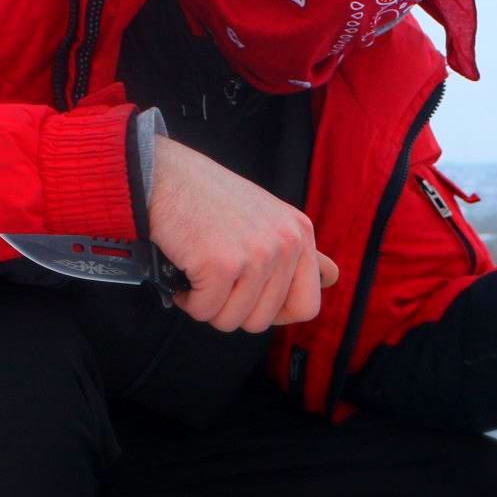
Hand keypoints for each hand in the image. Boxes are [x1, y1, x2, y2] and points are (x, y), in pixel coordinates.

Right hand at [148, 134, 337, 332]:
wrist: (163, 175)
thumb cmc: (209, 198)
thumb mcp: (269, 217)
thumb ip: (300, 251)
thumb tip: (332, 278)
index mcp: (301, 233)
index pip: (307, 306)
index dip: (275, 314)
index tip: (251, 297)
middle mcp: (286, 243)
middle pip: (264, 321)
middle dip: (233, 309)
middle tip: (216, 281)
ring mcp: (257, 254)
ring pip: (234, 321)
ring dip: (209, 306)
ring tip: (199, 274)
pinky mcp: (222, 264)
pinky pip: (205, 311)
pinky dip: (188, 300)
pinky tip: (184, 271)